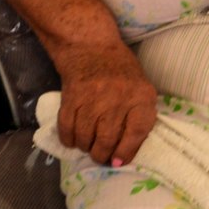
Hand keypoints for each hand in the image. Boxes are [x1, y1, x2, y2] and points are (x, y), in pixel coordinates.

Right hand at [53, 46, 157, 165]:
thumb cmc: (120, 71)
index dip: (127, 151)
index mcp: (141, 96)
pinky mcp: (71, 97)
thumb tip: (126, 153)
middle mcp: (117, 98)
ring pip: (86, 137)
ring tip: (87, 146)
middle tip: (100, 158)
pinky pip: (67, 127)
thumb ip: (139, 117)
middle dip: (102, 155)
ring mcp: (92, 98)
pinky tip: (73, 140)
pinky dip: (68, 139)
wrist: (91, 47)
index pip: (137, 132)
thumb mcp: (141, 89)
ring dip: (85, 147)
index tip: (119, 161)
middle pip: (108, 139)